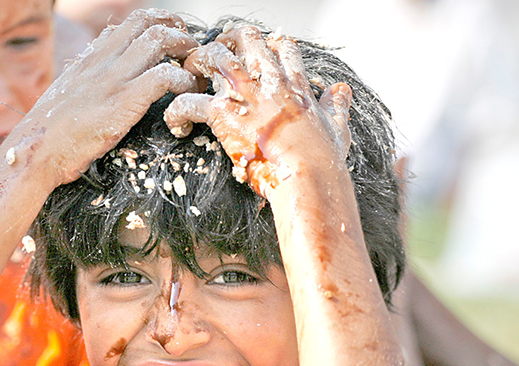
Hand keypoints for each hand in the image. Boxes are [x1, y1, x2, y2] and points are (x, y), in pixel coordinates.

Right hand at [6, 9, 199, 187]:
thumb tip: (98, 83)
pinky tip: (186, 96)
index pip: (127, 25)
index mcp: (88, 59)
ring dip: (184, 50)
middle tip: (191, 49)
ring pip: (159, 40)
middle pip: (146, 22)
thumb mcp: (66, 98)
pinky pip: (164, 76)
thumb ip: (86, 84)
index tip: (171, 38)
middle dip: (176, 29)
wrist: (34, 153)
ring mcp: (113, 79)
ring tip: (195, 70)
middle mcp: (101, 61)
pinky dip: (183, 82)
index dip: (155, 25)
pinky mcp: (123, 102)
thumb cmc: (47, 136)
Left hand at [163, 25, 351, 198]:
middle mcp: (268, 80)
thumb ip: (337, 105)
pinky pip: (188, 101)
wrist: (306, 175)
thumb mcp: (337, 126)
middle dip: (226, 41)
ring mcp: (244, 93)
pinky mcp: (222, 113)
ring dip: (196, 62)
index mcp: (294, 83)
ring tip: (187, 78)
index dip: (266, 45)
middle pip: (245, 37)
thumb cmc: (321, 158)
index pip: (280, 46)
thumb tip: (342, 92)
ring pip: (213, 54)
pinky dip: (176, 110)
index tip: (255, 55)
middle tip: (213, 58)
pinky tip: (176, 123)